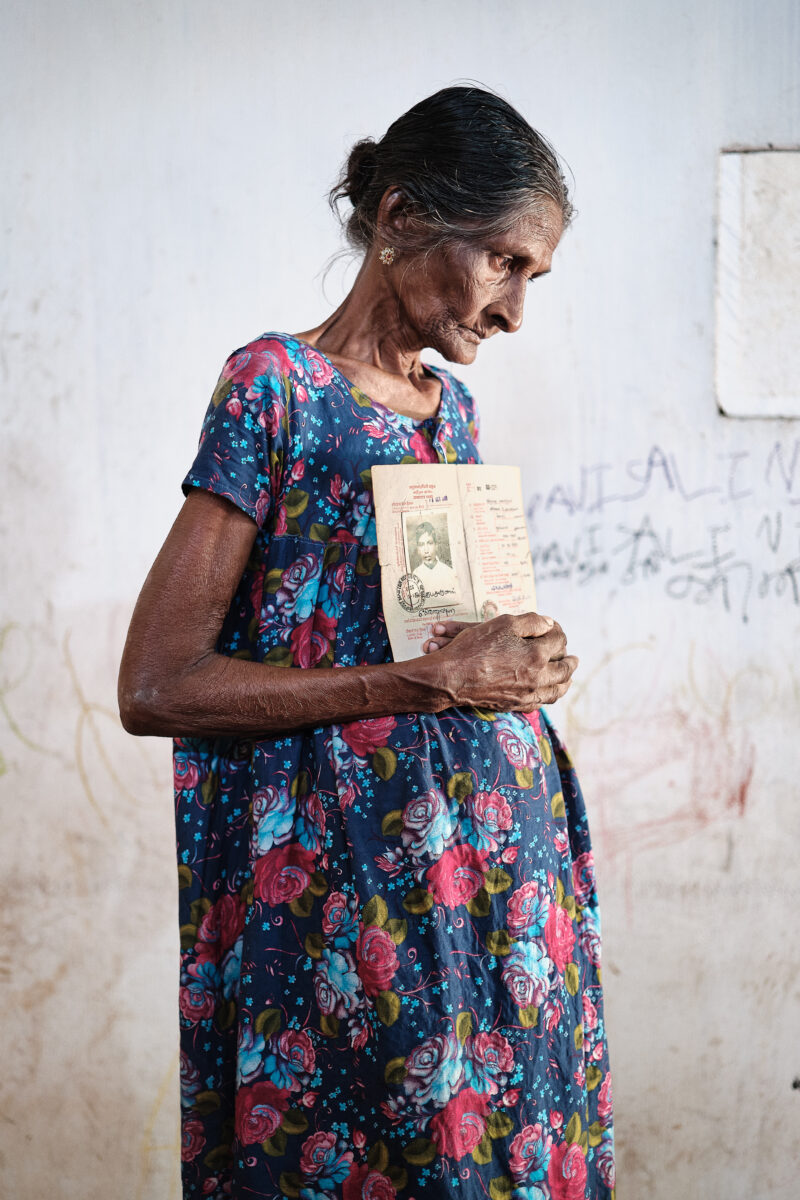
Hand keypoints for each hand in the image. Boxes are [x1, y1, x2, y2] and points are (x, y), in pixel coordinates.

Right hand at [425, 612, 576, 710]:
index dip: (557, 632)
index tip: (554, 629)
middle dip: (570, 662)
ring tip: (568, 677)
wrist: (451, 677)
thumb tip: (549, 624)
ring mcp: (527, 694)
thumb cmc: (474, 647)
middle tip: (574, 659)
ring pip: (556, 691)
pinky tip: (547, 692)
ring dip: (565, 682)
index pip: (558, 641)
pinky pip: (540, 703)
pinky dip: (549, 696)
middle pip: (564, 670)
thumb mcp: (502, 623)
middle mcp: (537, 677)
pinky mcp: (515, 705)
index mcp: (536, 655)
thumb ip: (531, 622)